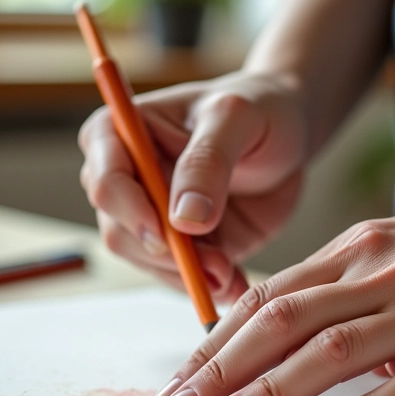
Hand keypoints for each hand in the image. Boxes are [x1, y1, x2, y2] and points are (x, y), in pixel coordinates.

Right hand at [78, 71, 306, 302]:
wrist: (289, 134)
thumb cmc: (257, 108)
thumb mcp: (236, 118)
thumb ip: (208, 162)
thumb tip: (184, 219)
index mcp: (119, 134)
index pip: (105, 181)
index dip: (131, 213)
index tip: (167, 233)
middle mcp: (128, 180)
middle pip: (121, 232)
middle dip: (167, 256)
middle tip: (217, 263)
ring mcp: (154, 217)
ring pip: (150, 263)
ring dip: (190, 276)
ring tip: (231, 273)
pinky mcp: (185, 245)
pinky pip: (183, 278)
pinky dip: (208, 287)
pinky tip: (236, 283)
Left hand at [154, 175, 394, 395]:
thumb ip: (346, 283)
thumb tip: (295, 333)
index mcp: (361, 248)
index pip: (272, 295)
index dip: (220, 339)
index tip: (185, 374)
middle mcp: (386, 272)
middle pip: (285, 322)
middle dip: (222, 369)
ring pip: (334, 352)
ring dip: (273, 391)